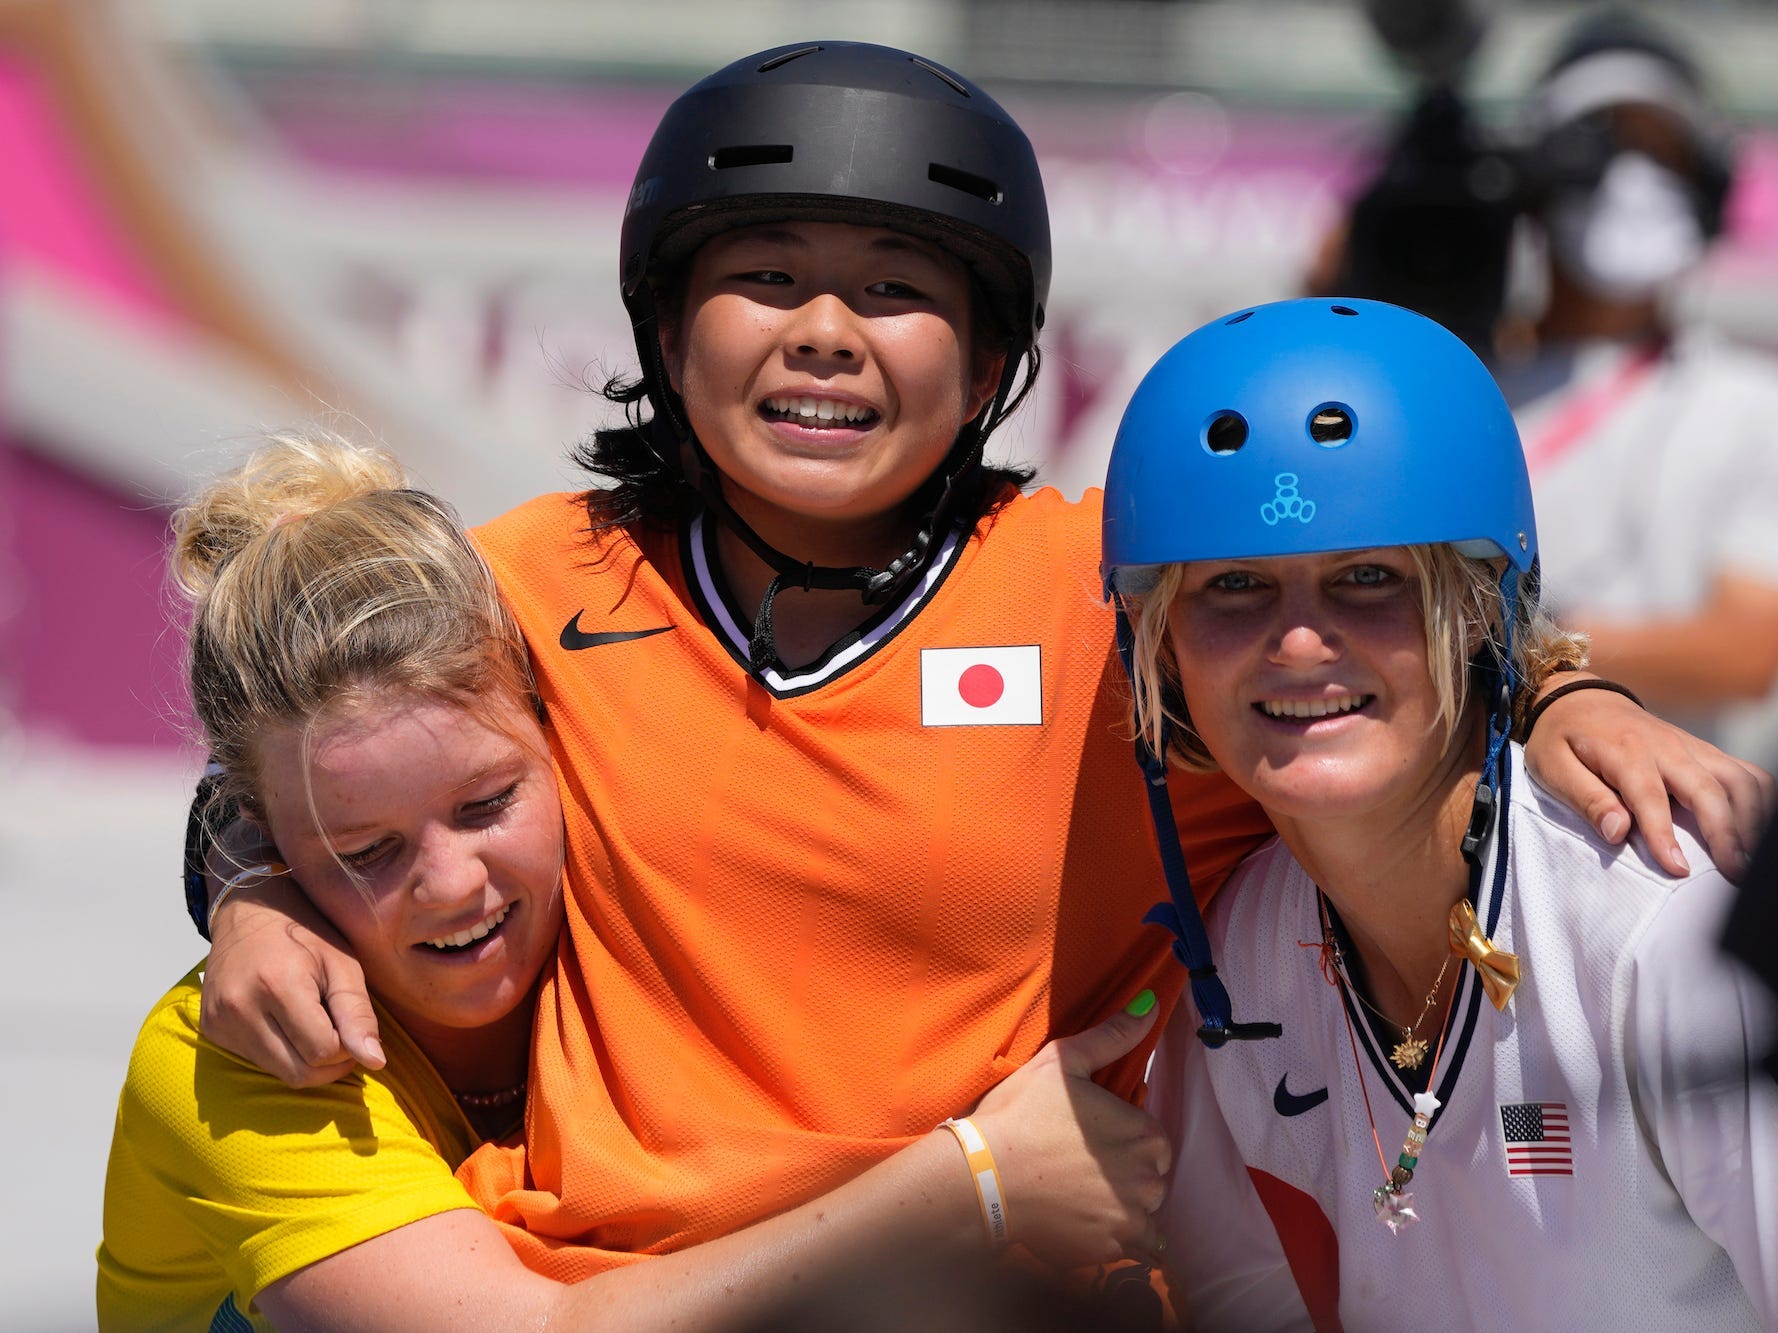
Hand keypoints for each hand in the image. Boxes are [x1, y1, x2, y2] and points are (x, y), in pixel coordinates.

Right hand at [200, 827, 383, 1085]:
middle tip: (340, 1031)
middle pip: (300, 1073)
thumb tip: (375, 1062)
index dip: (347, 1047)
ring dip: (307, 1061)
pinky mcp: (210, 1029)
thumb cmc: (306, 931)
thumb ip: (358, 1013)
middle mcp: (241, 1008)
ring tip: (316, 1024)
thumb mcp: (342, 961)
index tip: (351, 1025)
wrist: (248, 910)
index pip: (322, 1051)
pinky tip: (288, 1023)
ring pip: (280, 1073)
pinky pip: (257, 1062)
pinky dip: (283, 1053)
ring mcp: (220, 1021)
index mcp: (278, 984)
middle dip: (330, 1062)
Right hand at [967, 997, 1170, 1266]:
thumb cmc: (1021, 1114)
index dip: (1123, 1140)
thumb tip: (1152, 1004)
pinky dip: (1107, 1239)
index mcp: (1146, 1134)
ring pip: (1140, 1217)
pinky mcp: (1108, 1251)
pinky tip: (1076, 1221)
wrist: (983, 1176)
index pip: (1153, 1143)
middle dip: (1124, 1177)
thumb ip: (1113, 1036)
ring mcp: (1129, 1220)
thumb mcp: (1064, 1062)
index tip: (1090, 1141)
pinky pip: (1125, 1250)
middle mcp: (1149, 1181)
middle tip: (1078, 1168)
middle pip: (1150, 1181)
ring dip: (1118, 1209)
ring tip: (1076, 1196)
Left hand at [1525, 685, 1774, 879]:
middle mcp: (1667, 746)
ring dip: (1750, 817)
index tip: (1678, 869)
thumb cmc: (1560, 737)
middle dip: (1725, 832)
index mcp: (1626, 751)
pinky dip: (1759, 798)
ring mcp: (1690, 746)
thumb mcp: (1553, 767)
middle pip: (1708, 789)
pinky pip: (1744, 772)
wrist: (1577, 698)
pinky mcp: (1702, 751)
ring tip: (1747, 856)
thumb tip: (1617, 832)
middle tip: (1734, 872)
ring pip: (1739, 778)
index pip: (1651, 798)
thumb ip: (1586, 799)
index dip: (1665, 836)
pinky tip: (1756, 827)